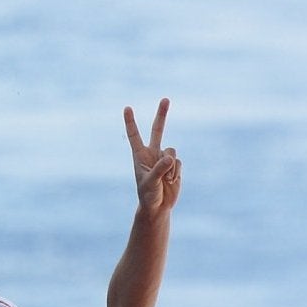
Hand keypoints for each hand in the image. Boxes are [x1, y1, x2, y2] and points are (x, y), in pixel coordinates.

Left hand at [123, 99, 180, 215]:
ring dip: (170, 166)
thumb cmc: (148, 195)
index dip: (131, 122)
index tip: (127, 108)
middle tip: (166, 99)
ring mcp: (164, 158)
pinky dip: (176, 172)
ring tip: (164, 180)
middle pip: (157, 130)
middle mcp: (152, 153)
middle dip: (162, 115)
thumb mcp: (150, 183)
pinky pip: (179, 162)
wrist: (158, 207)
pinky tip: (171, 181)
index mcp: (140, 156)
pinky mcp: (175, 165)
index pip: (134, 135)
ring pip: (172, 151)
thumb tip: (170, 157)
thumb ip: (159, 169)